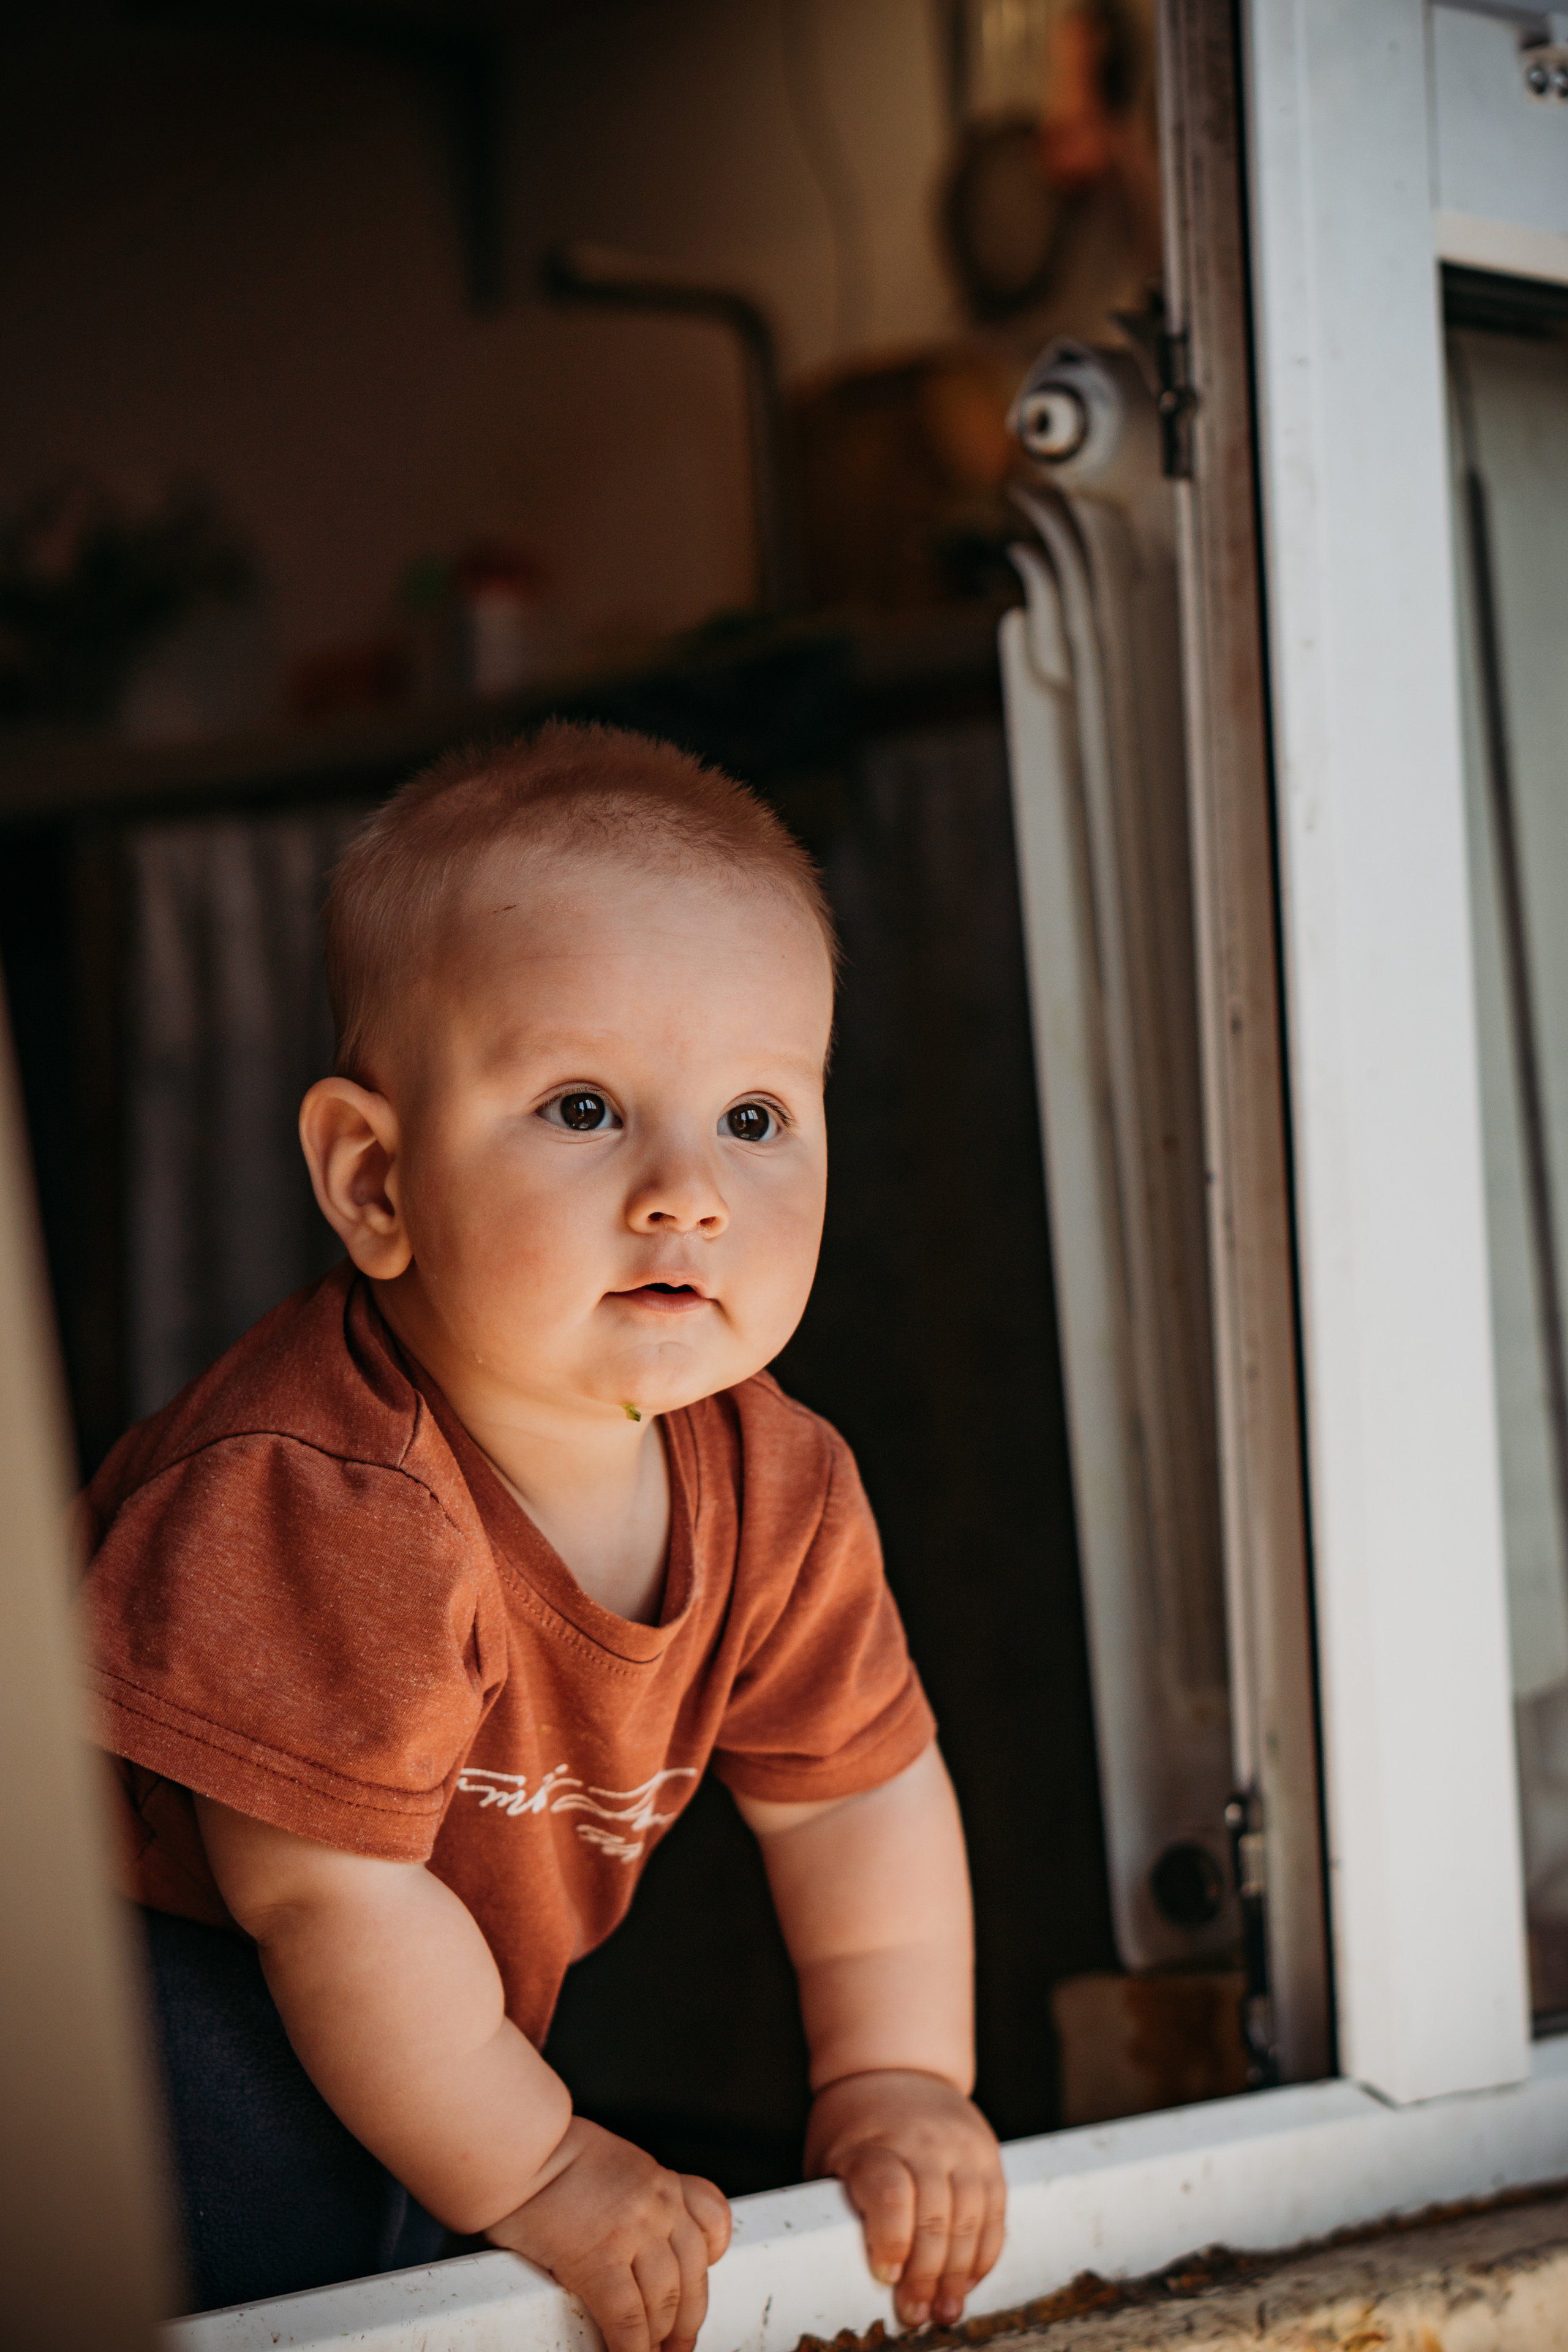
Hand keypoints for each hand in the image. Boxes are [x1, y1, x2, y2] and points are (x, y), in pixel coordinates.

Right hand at [485, 2117, 730, 2351]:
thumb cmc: (550, 2155)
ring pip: (665, 2303)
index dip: (709, 2269)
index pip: (712, 2225)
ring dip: (659, 2338)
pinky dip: (632, 2349)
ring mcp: (634, 2232)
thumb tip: (636, 2242)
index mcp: (663, 2181)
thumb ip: (637, 2196)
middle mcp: (659, 2204)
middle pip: (693, 2275)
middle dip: (687, 2320)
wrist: (519, 2146)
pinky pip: (629, 2320)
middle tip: (679, 2345)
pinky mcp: (600, 2260)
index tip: (696, 2293)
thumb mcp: (615, 2162)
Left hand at [805, 2069, 1004, 2329]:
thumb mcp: (829, 2158)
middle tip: (916, 2315)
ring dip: (959, 2274)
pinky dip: (984, 2253)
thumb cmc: (853, 2127)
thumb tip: (839, 2273)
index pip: (890, 2192)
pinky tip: (969, 2281)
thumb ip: (840, 2207)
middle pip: (933, 2216)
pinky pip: (995, 2212)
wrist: (896, 2067)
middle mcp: (922, 2142)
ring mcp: (961, 2146)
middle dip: (926, 2275)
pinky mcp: (987, 2154)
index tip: (886, 2275)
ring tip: (946, 2311)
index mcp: (874, 2143)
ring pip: (970, 2219)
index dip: (891, 2239)